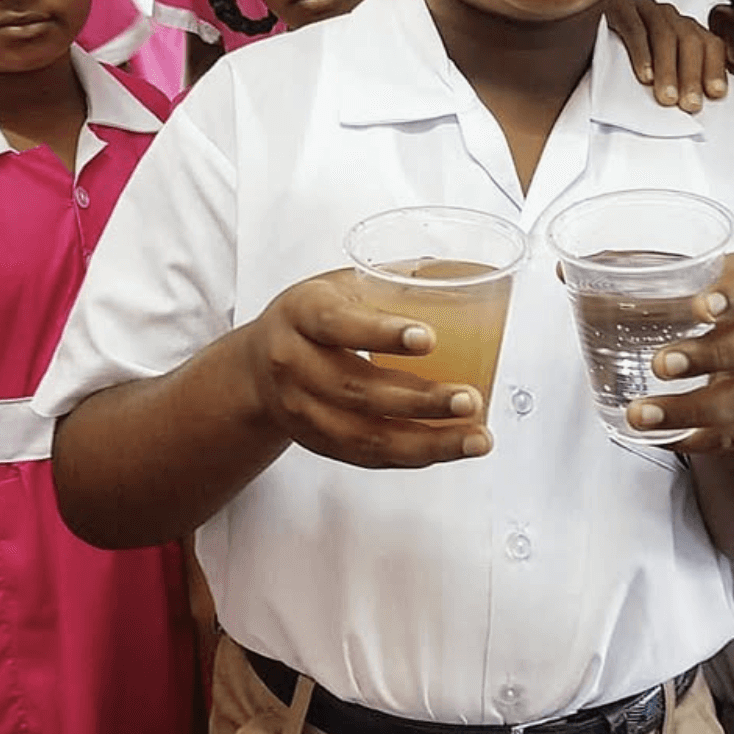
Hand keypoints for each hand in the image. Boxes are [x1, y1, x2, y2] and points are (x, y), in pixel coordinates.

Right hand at [246, 272, 491, 469]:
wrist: (257, 365)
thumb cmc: (315, 316)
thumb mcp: (340, 286)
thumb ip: (393, 283)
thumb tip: (471, 276)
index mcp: (301, 313)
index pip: (337, 323)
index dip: (382, 333)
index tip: (429, 337)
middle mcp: (293, 364)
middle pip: (357, 390)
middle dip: (421, 400)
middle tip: (469, 399)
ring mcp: (301, 411)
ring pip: (367, 436)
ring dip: (428, 441)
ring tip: (476, 437)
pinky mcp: (316, 443)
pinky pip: (368, 458)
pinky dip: (414, 455)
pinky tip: (451, 448)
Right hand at [605, 0, 728, 111]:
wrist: (580, 38)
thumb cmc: (624, 64)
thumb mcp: (659, 71)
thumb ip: (680, 79)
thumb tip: (702, 102)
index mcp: (683, 27)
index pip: (709, 43)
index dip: (715, 68)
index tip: (715, 94)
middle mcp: (667, 14)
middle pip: (690, 40)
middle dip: (692, 75)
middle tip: (690, 105)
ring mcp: (644, 8)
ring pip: (664, 36)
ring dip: (668, 70)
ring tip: (667, 98)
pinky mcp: (619, 8)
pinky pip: (635, 29)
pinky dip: (642, 54)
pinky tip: (644, 75)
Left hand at [626, 252, 733, 451]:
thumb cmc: (709, 304)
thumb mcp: (684, 280)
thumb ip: (631, 273)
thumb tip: (564, 271)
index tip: (701, 305)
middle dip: (709, 356)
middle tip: (659, 364)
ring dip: (691, 410)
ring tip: (640, 414)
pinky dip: (697, 440)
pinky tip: (660, 437)